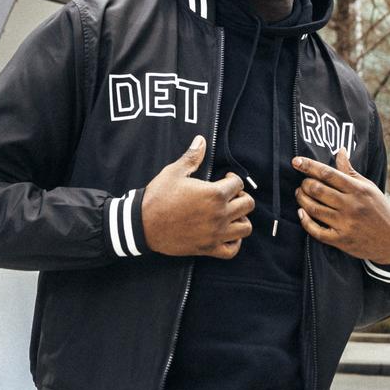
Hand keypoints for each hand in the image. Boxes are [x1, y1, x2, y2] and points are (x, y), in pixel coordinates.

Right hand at [139, 135, 253, 258]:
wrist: (142, 224)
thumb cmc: (158, 197)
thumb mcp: (174, 172)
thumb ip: (192, 157)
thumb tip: (201, 140)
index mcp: (214, 194)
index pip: (239, 183)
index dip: (233, 178)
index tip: (225, 178)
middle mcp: (220, 215)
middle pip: (248, 204)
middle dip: (241, 196)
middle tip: (229, 195)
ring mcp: (215, 234)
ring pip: (245, 228)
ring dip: (241, 218)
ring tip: (230, 213)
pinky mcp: (208, 248)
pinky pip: (232, 250)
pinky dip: (234, 242)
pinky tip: (227, 233)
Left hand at [293, 149, 389, 264]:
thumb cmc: (379, 209)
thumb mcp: (368, 187)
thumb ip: (350, 171)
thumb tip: (340, 150)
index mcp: (358, 189)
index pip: (328, 173)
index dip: (309, 166)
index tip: (296, 161)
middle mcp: (351, 206)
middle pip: (317, 190)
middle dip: (304, 183)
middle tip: (303, 183)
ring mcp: (345, 224)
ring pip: (313, 208)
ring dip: (301, 199)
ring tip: (300, 194)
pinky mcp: (341, 240)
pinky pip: (316, 231)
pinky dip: (304, 220)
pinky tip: (302, 213)